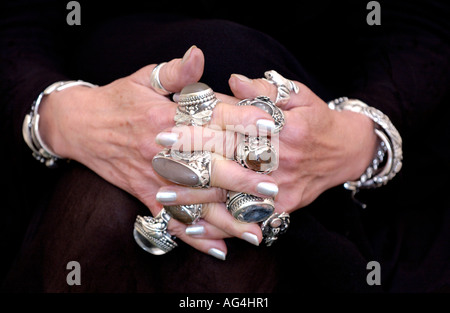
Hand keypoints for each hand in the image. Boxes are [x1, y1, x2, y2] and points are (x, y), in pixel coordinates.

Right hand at [37, 46, 276, 258]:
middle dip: (241, 179)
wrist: (80, 125)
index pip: (210, 120)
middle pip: (208, 166)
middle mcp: (163, 150)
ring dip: (226, 218)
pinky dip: (194, 238)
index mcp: (167, 117)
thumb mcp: (144, 78)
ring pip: (195, 202)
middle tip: (271, 190)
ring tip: (255, 230)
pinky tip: (218, 249)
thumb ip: (175, 71)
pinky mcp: (145, 195)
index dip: (242, 122)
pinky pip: (171, 221)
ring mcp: (154, 177)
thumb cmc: (119, 99)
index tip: (270, 129)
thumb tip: (199, 53)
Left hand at [158, 73, 377, 220]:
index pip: (231, 128)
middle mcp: (279, 159)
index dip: (197, 128)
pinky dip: (219, 226)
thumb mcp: (297, 94)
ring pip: (231, 194)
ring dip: (196, 198)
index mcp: (280, 127)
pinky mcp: (282, 206)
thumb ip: (265, 89)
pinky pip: (246, 218)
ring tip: (162, 197)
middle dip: (188, 162)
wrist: (345, 150)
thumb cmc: (316, 118)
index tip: (165, 128)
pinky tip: (193, 228)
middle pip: (226, 162)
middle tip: (153, 162)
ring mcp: (280, 186)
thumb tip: (234, 80)